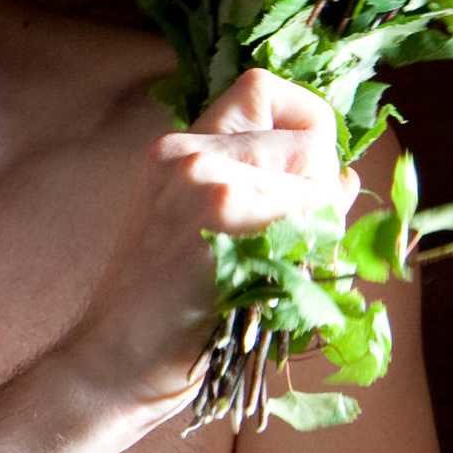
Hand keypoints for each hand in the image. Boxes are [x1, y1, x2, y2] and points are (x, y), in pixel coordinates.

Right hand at [92, 68, 357, 410]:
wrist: (111, 364)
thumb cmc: (161, 313)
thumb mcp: (192, 230)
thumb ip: (254, 189)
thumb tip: (341, 174)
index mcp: (176, 149)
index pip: (261, 88)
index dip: (303, 118)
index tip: (307, 165)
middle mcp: (189, 151)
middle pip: (307, 138)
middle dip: (324, 189)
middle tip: (299, 243)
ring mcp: (206, 180)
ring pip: (317, 177)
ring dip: (321, 226)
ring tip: (281, 269)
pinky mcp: (225, 216)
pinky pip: (312, 217)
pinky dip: (312, 253)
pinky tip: (276, 285)